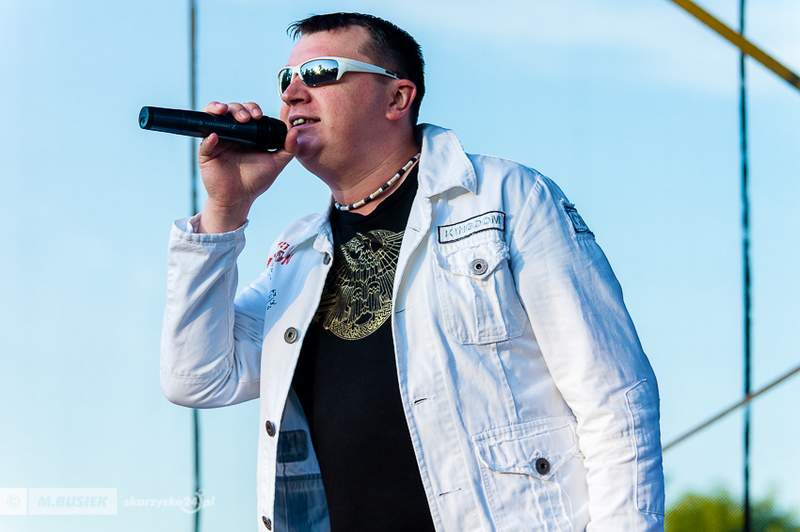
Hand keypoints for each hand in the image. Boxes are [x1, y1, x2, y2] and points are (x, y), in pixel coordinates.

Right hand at [196, 101, 297, 231]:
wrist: (239, 199)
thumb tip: (294, 131)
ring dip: (218, 109)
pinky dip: (208, 137)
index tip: (258, 115)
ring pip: (214, 117)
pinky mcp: (206, 153)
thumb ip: (288, 149)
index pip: (248, 112)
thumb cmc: (256, 180)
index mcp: (247, 133)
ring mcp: (218, 141)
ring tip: (225, 112)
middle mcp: (232, 133)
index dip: (252, 108)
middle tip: (246, 118)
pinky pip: (204, 141)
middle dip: (238, 109)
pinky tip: (215, 136)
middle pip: (231, 110)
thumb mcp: (276, 163)